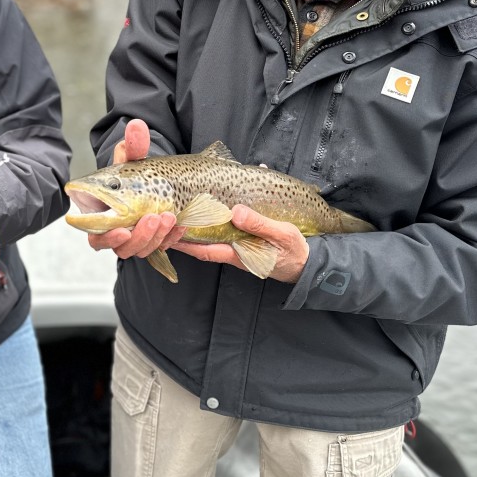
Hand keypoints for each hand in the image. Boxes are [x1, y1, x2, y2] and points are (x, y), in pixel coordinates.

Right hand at [87, 120, 186, 259]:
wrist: (153, 182)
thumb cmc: (134, 172)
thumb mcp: (134, 158)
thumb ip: (133, 145)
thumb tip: (136, 125)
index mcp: (101, 215)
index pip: (97, 236)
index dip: (109, 237)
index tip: (123, 229)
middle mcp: (115, 231)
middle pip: (121, 247)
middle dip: (139, 236)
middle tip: (154, 218)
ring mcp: (135, 238)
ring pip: (141, 249)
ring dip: (155, 237)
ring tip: (170, 216)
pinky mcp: (153, 242)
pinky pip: (161, 247)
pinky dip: (171, 238)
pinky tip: (181, 224)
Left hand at [170, 203, 309, 282]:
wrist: (309, 266)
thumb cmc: (295, 252)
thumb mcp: (281, 235)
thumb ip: (259, 224)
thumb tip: (236, 212)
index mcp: (240, 254)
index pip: (205, 250)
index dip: (186, 243)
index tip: (169, 232)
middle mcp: (235, 254)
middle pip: (203, 246)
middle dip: (185, 236)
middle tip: (167, 221)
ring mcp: (239, 250)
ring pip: (212, 240)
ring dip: (197, 229)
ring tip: (181, 215)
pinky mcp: (246, 244)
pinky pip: (225, 235)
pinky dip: (214, 224)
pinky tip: (210, 210)